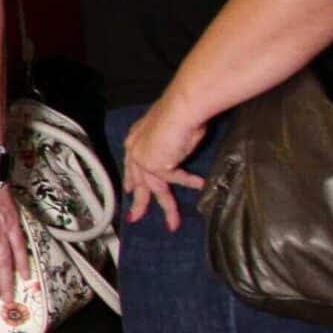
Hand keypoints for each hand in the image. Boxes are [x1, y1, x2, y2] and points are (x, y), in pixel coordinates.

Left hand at [121, 101, 211, 229]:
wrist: (182, 107)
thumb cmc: (181, 111)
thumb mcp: (173, 129)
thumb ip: (171, 143)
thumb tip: (180, 147)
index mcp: (136, 138)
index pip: (131, 164)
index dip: (132, 179)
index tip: (132, 191)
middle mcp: (135, 149)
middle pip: (138, 181)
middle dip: (139, 202)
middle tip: (135, 217)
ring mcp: (143, 159)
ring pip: (155, 189)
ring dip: (167, 208)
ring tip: (172, 224)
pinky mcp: (155, 166)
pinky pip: (175, 179)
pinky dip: (189, 181)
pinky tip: (200, 184)